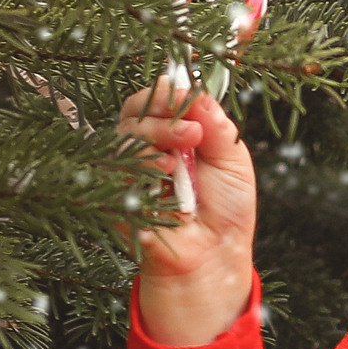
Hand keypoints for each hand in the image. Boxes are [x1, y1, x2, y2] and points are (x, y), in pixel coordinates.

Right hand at [116, 79, 255, 344]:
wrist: (215, 256)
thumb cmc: (225, 209)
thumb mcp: (233, 161)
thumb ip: (217, 126)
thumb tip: (199, 92)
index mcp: (173, 132)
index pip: (157, 98)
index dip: (169, 94)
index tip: (190, 99)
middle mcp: (147, 146)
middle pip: (135, 111)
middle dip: (163, 115)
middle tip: (192, 134)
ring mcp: (128, 170)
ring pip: (124, 137)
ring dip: (153, 141)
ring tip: (179, 163)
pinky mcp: (115, 195)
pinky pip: (114, 169)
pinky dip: (140, 168)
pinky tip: (162, 178)